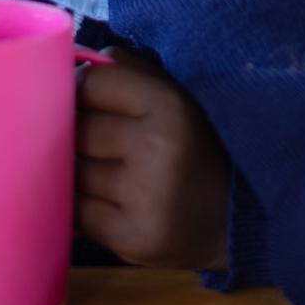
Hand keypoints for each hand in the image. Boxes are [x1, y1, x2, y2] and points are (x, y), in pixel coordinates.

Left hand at [75, 49, 229, 268]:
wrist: (233, 220)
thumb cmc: (194, 148)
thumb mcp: (176, 97)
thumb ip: (126, 73)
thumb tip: (70, 67)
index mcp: (169, 105)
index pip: (90, 84)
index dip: (82, 94)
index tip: (91, 106)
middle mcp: (156, 147)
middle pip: (75, 129)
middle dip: (78, 137)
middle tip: (103, 147)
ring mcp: (143, 196)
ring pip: (71, 171)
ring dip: (78, 174)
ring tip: (111, 178)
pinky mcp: (131, 237)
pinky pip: (76, 211)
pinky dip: (83, 208)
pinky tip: (111, 205)